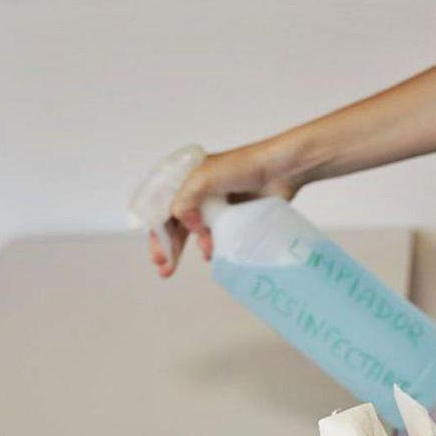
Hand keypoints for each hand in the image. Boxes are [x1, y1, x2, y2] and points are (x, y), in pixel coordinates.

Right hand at [149, 138, 304, 276]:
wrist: (279, 170)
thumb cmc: (241, 167)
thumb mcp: (202, 178)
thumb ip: (184, 201)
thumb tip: (185, 224)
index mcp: (184, 180)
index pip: (161, 209)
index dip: (157, 232)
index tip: (158, 254)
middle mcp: (197, 194)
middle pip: (175, 225)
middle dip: (169, 248)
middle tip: (165, 269)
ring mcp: (216, 207)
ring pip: (197, 234)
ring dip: (197, 245)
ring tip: (207, 251)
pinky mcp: (233, 218)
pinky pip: (217, 237)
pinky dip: (214, 246)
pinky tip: (216, 250)